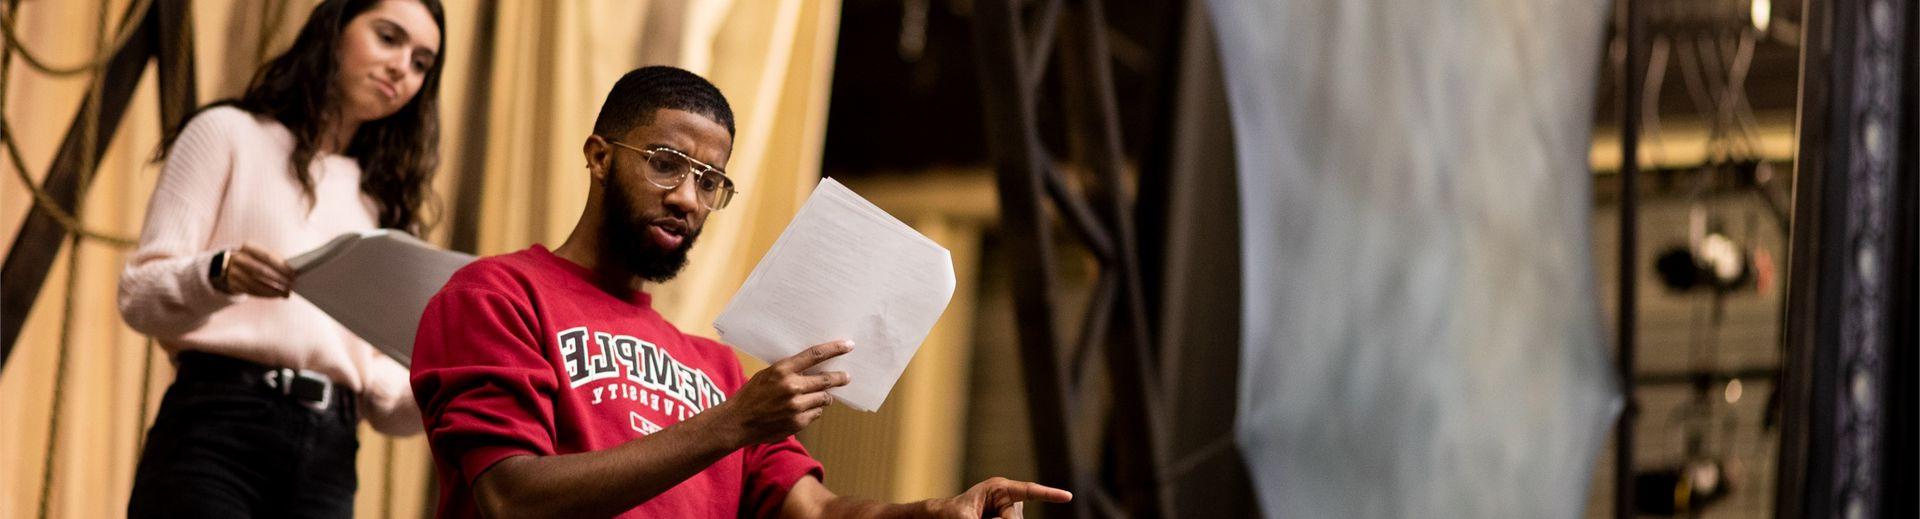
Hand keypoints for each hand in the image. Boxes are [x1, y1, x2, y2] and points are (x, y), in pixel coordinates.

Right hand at [215, 244, 294, 297]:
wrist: (233, 266)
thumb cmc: (257, 260)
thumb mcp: (263, 255)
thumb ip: (276, 261)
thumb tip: (293, 274)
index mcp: (248, 247)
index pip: (267, 256)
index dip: (281, 266)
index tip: (294, 274)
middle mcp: (238, 258)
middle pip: (261, 271)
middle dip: (278, 279)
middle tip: (291, 285)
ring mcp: (233, 272)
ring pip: (256, 284)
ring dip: (273, 290)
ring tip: (286, 293)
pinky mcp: (233, 284)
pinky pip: (252, 291)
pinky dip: (266, 294)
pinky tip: (277, 295)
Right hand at [711, 340, 851, 446]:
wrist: (737, 422)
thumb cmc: (751, 395)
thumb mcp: (767, 374)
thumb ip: (789, 371)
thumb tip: (814, 367)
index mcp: (782, 370)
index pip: (815, 355)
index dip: (834, 349)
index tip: (848, 345)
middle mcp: (792, 387)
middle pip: (826, 380)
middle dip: (839, 378)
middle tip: (846, 377)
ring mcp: (796, 406)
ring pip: (824, 398)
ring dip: (825, 396)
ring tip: (823, 395)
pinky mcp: (798, 422)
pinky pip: (816, 413)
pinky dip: (814, 410)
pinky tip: (805, 409)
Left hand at [922, 477, 1072, 518]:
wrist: (946, 517)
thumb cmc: (953, 512)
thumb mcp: (964, 518)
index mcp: (999, 488)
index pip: (1028, 491)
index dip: (1049, 494)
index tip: (1067, 497)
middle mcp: (1009, 499)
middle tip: (981, 518)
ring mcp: (1010, 512)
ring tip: (980, 518)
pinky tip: (987, 518)